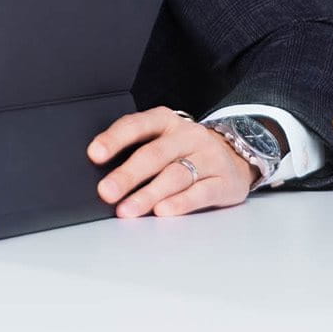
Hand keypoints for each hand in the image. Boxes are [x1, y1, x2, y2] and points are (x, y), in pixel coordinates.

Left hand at [88, 107, 257, 217]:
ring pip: (176, 175)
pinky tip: (163, 210)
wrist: (238, 155)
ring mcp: (210, 157)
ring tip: (128, 209)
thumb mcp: (160, 139)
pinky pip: (201, 192)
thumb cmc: (184, 150)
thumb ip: (134, 150)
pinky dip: (180, 203)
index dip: (114, 139)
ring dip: (148, 194)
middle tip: (106, 192)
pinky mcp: (226, 181)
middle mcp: (188, 136)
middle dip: (127, 175)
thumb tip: (100, 174)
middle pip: (154, 155)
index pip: (136, 126)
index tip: (94, 154)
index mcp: (165, 121)